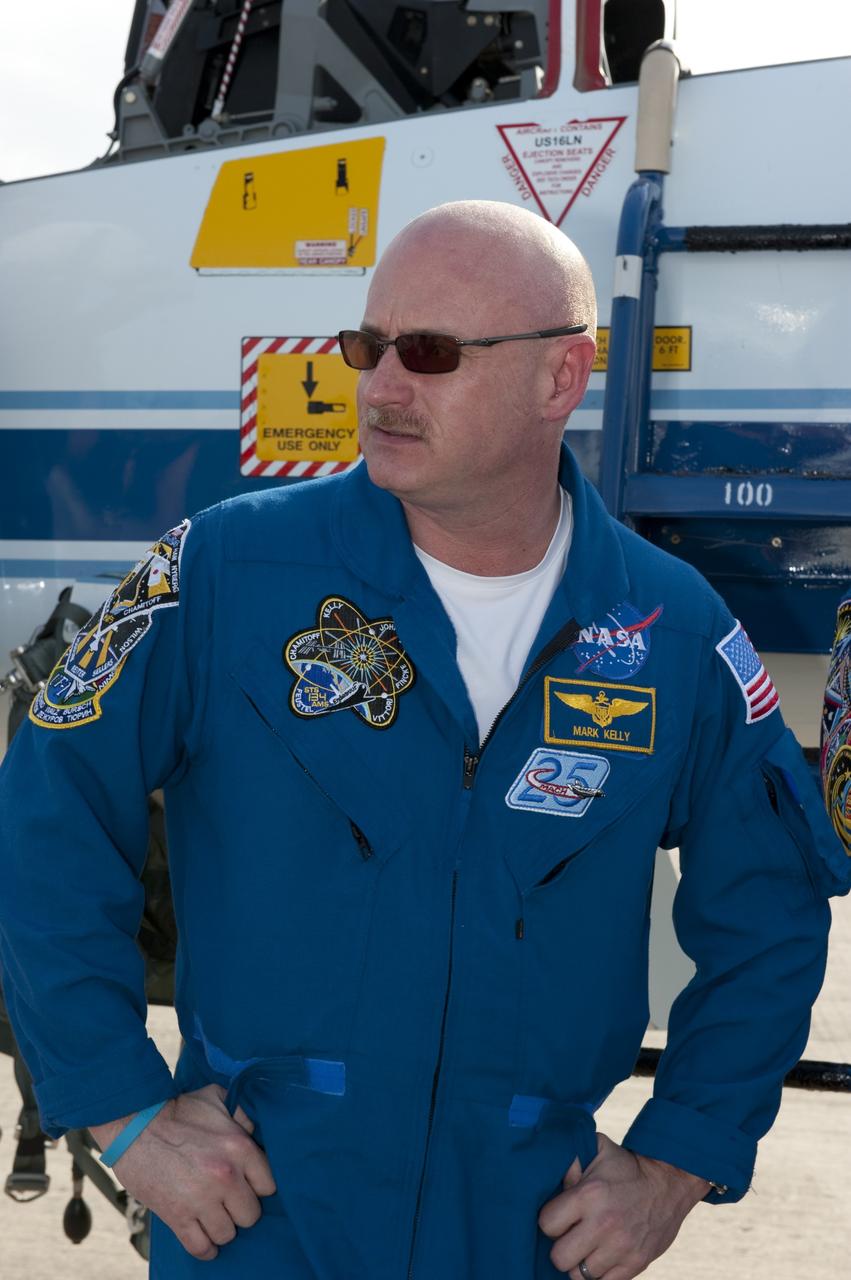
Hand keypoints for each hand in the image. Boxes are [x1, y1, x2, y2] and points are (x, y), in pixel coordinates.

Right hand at [89, 1084, 276, 1260]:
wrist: (134, 1124)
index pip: (269, 1185)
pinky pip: (201, 1248)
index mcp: (240, 1148)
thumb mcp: (217, 1098)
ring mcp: (201, 1200)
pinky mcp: (177, 1217)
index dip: (258, 1186)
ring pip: (227, 1234)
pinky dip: (205, 1248)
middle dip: (240, 1209)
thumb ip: (243, 1115)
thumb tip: (255, 1133)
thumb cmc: (177, 1109)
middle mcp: (226, 1177)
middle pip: (251, 1215)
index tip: (247, 1184)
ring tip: (213, 1215)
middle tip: (228, 1200)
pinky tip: (204, 1238)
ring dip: (221, 1227)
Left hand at [538, 1131, 709, 1278]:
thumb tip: (547, 1174)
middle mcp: (605, 1224)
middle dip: (560, 1247)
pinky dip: (599, 1274)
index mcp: (590, 1195)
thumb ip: (569, 1160)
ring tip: (587, 1246)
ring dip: (579, 1262)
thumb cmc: (625, 1167)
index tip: (559, 1216)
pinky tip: (601, 1256)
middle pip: (560, 1258)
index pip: (546, 1225)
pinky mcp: (636, 1264)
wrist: (668, 1182)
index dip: (549, 1221)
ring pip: (580, 1276)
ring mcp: (622, 1248)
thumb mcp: (597, 1150)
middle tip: (570, 1236)